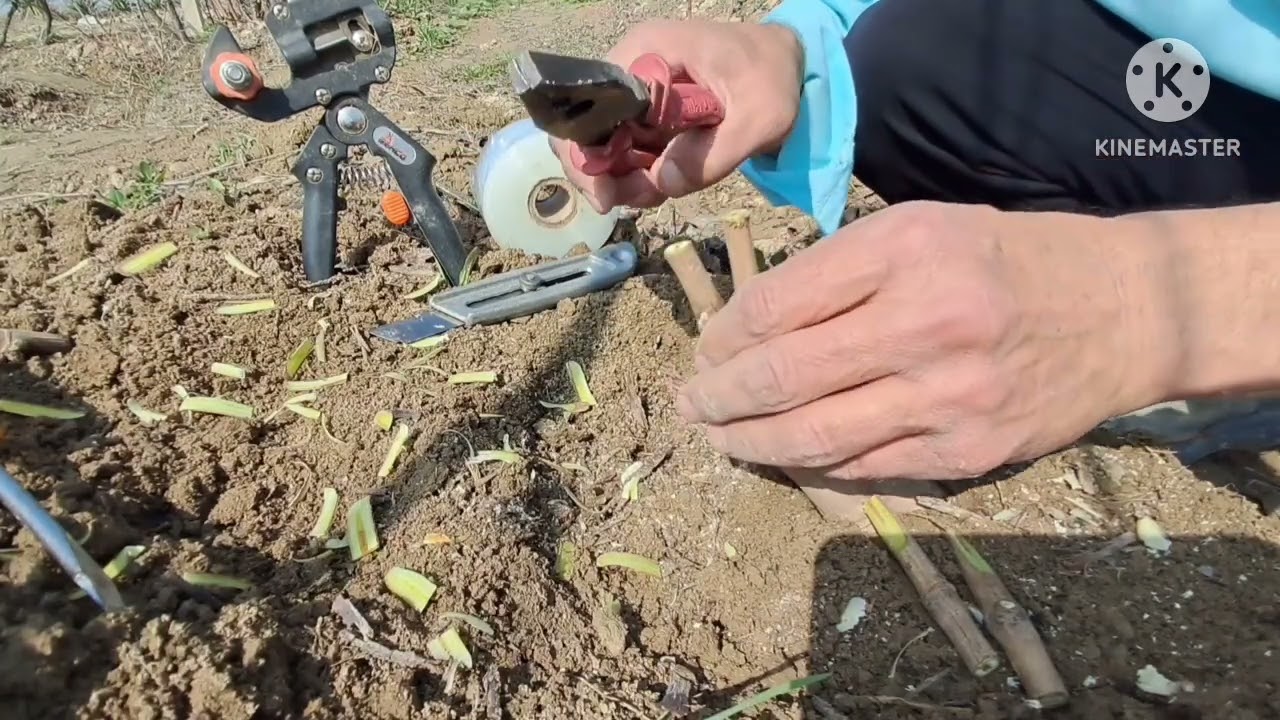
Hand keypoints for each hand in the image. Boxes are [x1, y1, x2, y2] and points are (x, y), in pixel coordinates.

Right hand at [549, 19, 803, 211]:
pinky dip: (637, 174)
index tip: (607, 194)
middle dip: (602, 174)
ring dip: (621, 179)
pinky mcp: (648, 113)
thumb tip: (662, 181)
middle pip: (584, 128)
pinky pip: (626, 149)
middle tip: (635, 198)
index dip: (586, 153)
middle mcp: (631, 67)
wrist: (790, 66)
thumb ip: (713, 154)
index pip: (591, 103)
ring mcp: (637, 93)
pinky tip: (663, 182)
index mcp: (649, 52)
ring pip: (602, 144)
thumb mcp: (761, 116)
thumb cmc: (776, 77)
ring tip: (658, 191)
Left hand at [675, 201, 1170, 480]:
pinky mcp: (970, 451)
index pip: (777, 304)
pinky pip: (865, 468)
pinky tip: (786, 454)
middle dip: (717, 398)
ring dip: (750, 442)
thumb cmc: (1007, 259)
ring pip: (814, 436)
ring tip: (721, 437)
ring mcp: (949, 396)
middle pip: (782, 377)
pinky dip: (813, 464)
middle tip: (690, 404)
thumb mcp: (922, 228)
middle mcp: (925, 323)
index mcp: (904, 251)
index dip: (724, 335)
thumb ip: (838, 270)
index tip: (707, 349)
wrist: (1123, 311)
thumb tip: (749, 326)